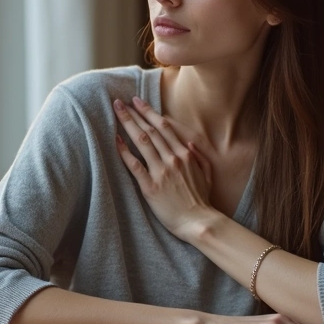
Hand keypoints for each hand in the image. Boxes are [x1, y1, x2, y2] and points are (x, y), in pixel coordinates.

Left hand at [113, 97, 214, 239]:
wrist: (199, 222)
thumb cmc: (202, 200)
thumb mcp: (207, 174)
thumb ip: (199, 157)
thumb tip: (188, 143)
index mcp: (185, 154)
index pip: (164, 127)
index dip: (149, 112)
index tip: (137, 101)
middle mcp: (172, 159)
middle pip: (150, 130)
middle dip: (134, 114)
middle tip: (119, 102)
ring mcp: (161, 172)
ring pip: (142, 141)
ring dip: (128, 124)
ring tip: (116, 113)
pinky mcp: (150, 187)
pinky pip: (134, 165)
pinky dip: (124, 151)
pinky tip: (115, 140)